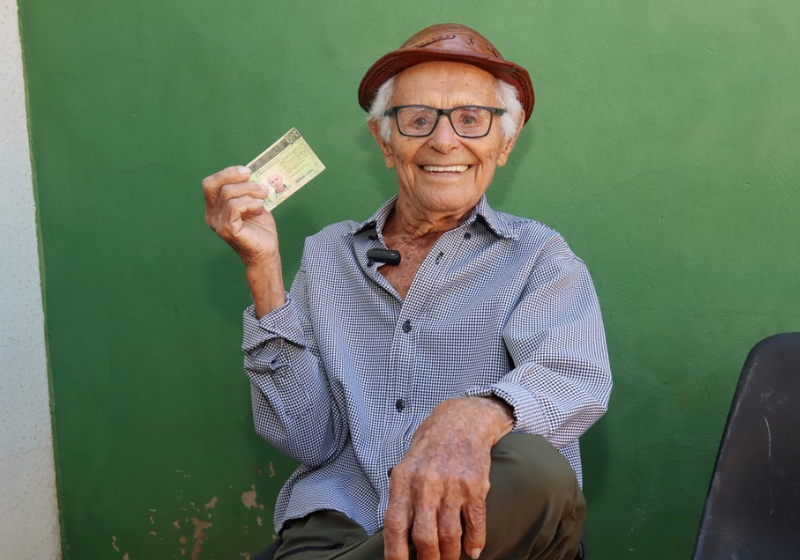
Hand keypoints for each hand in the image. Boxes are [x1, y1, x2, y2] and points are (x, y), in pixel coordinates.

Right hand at [203, 166, 277, 266]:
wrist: (266, 252)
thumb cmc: (260, 229)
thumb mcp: (254, 203)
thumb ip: (248, 190)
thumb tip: (252, 173)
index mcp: (215, 208)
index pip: (211, 183)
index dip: (227, 173)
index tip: (247, 172)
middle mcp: (212, 215)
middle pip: (213, 185)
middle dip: (235, 176)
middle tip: (255, 180)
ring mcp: (217, 223)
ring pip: (227, 193)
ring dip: (249, 190)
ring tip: (264, 195)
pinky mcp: (227, 229)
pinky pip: (234, 206)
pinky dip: (249, 202)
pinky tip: (259, 206)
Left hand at [384, 397, 513, 559]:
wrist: (462, 420)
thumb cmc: (431, 446)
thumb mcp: (406, 466)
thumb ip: (402, 498)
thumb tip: (398, 536)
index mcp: (404, 480)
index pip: (395, 525)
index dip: (395, 553)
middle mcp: (426, 484)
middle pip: (425, 537)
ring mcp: (452, 486)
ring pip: (449, 536)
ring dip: (450, 556)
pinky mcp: (475, 486)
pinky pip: (475, 524)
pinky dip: (474, 542)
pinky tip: (472, 552)